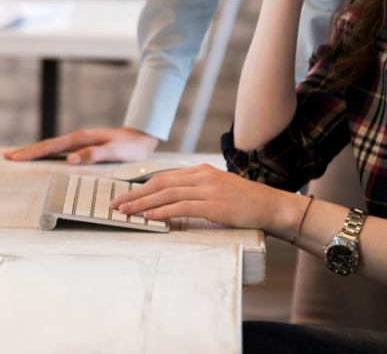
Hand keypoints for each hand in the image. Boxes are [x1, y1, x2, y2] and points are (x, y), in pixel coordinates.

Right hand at [3, 126, 158, 164]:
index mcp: (82, 139)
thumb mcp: (115, 151)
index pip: (52, 146)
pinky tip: (42, 158)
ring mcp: (80, 142)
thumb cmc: (130, 147)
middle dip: (28, 151)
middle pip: (48, 145)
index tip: (15, 157)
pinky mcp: (83, 146)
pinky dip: (47, 153)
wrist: (141, 138)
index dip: (33, 152)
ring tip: (17, 157)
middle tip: (7, 157)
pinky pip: (60, 150)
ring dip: (35, 152)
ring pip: (53, 147)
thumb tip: (70, 159)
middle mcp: (78, 138)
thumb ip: (94, 154)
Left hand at [110, 163, 304, 237]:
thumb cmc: (244, 202)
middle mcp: (202, 175)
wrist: (269, 205)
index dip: (142, 186)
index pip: (165, 176)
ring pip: (167, 193)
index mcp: (202, 170)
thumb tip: (171, 201)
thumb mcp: (218, 189)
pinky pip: (181, 206)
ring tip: (126, 212)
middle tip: (116, 204)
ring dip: (143, 204)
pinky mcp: (214, 204)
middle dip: (135, 194)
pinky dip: (162, 211)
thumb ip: (196, 191)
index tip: (125, 196)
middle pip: (161, 182)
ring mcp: (208, 189)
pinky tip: (149, 217)